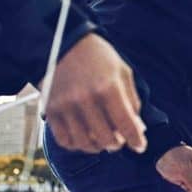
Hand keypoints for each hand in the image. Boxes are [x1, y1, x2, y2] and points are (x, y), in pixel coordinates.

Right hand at [45, 33, 146, 153]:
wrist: (65, 45)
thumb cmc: (99, 58)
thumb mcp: (123, 73)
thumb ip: (132, 101)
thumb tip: (137, 127)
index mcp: (108, 88)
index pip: (126, 125)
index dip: (136, 140)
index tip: (140, 146)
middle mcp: (86, 100)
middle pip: (106, 138)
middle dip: (117, 144)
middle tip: (120, 140)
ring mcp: (66, 107)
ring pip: (84, 143)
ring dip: (98, 146)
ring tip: (104, 141)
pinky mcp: (51, 111)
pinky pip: (64, 140)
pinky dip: (77, 145)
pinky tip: (86, 139)